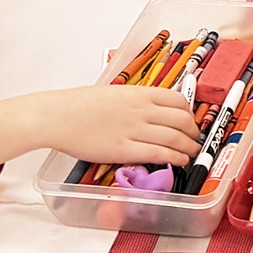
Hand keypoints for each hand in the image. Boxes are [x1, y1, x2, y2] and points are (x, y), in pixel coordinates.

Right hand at [27, 85, 201, 166]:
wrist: (57, 116)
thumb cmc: (79, 104)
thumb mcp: (114, 92)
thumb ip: (134, 100)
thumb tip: (149, 109)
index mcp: (139, 93)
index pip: (178, 100)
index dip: (190, 113)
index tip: (191, 121)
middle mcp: (141, 110)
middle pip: (181, 120)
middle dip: (193, 131)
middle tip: (195, 139)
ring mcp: (133, 130)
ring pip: (174, 138)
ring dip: (189, 146)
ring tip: (192, 152)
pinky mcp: (123, 150)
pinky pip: (158, 153)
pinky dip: (175, 157)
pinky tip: (180, 160)